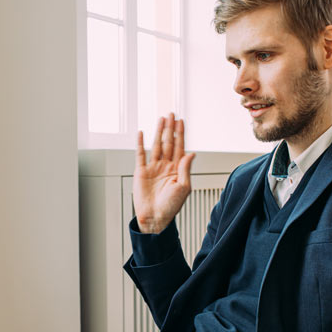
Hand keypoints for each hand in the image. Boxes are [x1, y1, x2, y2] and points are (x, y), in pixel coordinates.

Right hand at [133, 113, 194, 233]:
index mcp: (177, 169)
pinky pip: (140, 154)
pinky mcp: (141, 172)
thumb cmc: (171, 206)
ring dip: (158, 131)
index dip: (180, 133)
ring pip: (156, 145)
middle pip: (168, 142)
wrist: (155, 218)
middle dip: (170, 128)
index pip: (180, 147)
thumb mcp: (184, 187)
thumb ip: (185, 168)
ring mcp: (153, 168)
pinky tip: (142, 133)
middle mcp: (165, 166)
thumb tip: (191, 153)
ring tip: (161, 119)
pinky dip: (140, 143)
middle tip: (171, 114)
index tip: (181, 121)